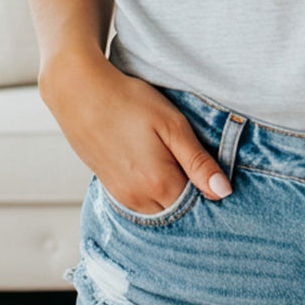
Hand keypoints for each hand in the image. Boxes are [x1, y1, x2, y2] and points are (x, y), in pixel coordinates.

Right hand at [39, 50, 232, 211]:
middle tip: (202, 166)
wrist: (80, 93)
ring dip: (174, 194)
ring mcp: (121, 196)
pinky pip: (142, 203)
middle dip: (194, 196)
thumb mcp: (173, 125)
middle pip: (178, 211)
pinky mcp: (110, 188)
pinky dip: (156, 192)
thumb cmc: (130, 103)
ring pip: (159, 209)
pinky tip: (158, 167)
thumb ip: (198, 162)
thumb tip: (223, 192)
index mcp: (159, 185)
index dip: (211, 192)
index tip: (219, 174)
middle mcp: (138, 200)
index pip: (197, 206)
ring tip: (180, 163)